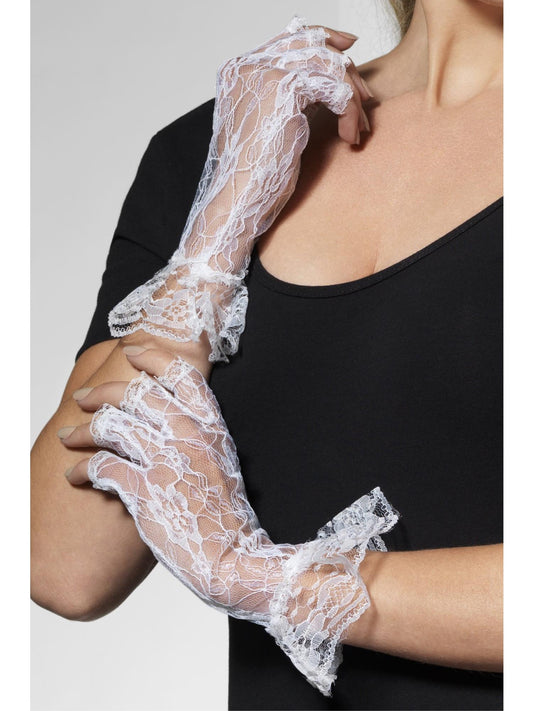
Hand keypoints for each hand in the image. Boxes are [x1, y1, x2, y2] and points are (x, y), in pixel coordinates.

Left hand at [59, 345, 396, 694]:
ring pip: (115, 426)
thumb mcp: (220, 460)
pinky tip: (74, 475)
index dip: (153, 356)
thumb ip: (197, 435)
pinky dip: (82, 470)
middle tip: (83, 398)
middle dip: (103, 392)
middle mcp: (191, 435)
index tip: (131, 351)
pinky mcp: (149, 491)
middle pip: (138, 394)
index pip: (182, 374)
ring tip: (67, 437)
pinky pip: (104, 468)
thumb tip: (166, 420)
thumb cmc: (224, 513)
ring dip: (83, 430)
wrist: (233, 556)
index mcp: (211, 425)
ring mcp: (169, 461)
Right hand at [107, 16, 372, 362]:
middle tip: (366, 101)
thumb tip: (323, 87)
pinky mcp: (282, 89)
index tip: (351, 54)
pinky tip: (351, 138)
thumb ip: (289, 102)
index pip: (290, 39)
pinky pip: (334, 86)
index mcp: (239, 73)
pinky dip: (350, 111)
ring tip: (359, 127)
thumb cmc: (253, 181)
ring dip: (353, 96)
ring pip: (327, 64)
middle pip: (312, 42)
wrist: (237, 203)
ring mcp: (263, 73)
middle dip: (346, 71)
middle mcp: (248, 66)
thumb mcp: (272, 132)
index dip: (325, 42)